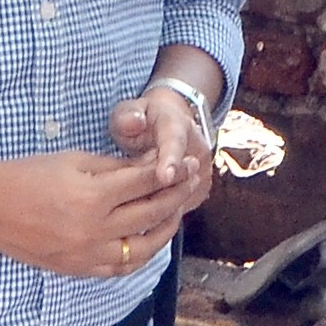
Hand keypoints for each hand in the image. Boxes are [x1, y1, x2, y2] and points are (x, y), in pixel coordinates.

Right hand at [0, 150, 201, 278]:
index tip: (186, 164)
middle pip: (150, 213)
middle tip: (190, 183)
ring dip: (164, 230)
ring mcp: (86, 254)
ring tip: (174, 214)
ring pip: (142, 248)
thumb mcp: (73, 161)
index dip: (169, 171)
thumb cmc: (27, 176)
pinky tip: (148, 242)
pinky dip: (139, 256)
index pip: (145, 183)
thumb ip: (114, 167)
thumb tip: (150, 166)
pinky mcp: (78, 269)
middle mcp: (94, 229)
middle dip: (175, 195)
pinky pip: (119, 268)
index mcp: (92, 196)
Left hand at [108, 83, 217, 212]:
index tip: (165, 177)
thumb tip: (133, 122)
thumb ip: (127, 115)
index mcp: (178, 127)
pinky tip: (139, 215)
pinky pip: (180, 209)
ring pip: (181, 198)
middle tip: (123, 198)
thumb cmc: (143, 120)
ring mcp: (202, 173)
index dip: (171, 161)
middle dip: (153, 191)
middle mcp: (197, 151)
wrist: (169, 125)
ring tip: (128, 202)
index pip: (175, 144)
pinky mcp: (199, 191)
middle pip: (180, 179)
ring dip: (156, 205)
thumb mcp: (130, 110)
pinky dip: (160, 215)